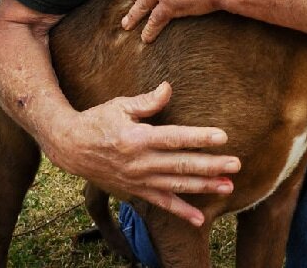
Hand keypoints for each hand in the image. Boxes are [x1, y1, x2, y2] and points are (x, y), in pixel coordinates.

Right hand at [46, 82, 240, 225]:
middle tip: (236, 165)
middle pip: (181, 164)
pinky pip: (162, 203)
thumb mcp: (119, 105)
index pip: (175, 138)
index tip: (222, 137)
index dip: (199, 137)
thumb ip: (147, 101)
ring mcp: (138, 179)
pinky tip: (200, 219)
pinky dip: (181, 212)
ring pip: (177, 185)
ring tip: (228, 187)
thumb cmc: (97, 120)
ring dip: (203, 187)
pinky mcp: (135, 190)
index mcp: (137, 137)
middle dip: (211, 166)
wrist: (70, 147)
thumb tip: (169, 88)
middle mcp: (140, 162)